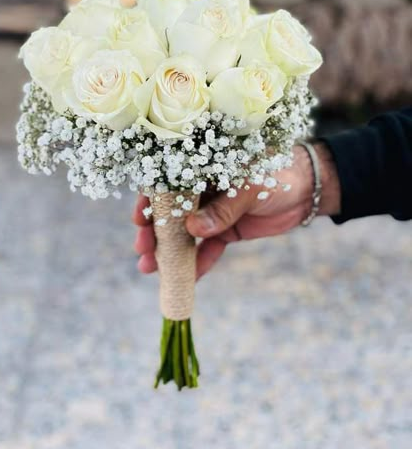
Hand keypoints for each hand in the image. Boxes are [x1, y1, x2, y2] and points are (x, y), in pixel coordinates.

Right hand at [133, 143, 340, 278]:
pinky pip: (208, 250)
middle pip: (170, 212)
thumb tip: (193, 229)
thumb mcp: (249, 186)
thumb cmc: (278, 171)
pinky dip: (198, 264)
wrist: (309, 188)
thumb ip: (223, 208)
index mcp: (203, 169)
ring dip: (168, 252)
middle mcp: (202, 190)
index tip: (139, 219)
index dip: (150, 201)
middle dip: (154, 231)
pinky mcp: (226, 231)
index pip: (168, 183)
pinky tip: (185, 279)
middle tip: (142, 249)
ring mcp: (213, 212)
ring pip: (184, 234)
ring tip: (149, 269)